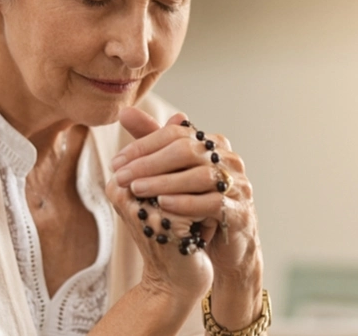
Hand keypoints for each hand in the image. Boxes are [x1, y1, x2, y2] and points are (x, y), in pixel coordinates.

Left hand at [111, 107, 260, 282]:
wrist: (228, 245)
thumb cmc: (198, 203)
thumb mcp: (174, 173)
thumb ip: (152, 144)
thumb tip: (125, 112)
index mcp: (212, 145)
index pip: (175, 134)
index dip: (144, 145)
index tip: (116, 162)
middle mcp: (228, 159)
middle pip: (187, 150)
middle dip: (149, 162)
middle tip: (121, 176)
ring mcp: (238, 184)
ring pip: (200, 176)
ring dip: (164, 182)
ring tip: (137, 189)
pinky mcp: (240, 211)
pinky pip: (213, 202)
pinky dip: (186, 203)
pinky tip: (163, 205)